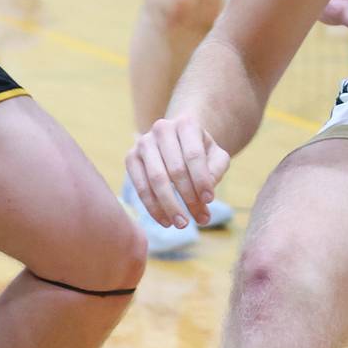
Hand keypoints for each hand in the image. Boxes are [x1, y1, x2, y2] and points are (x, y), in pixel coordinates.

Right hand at [127, 115, 229, 229]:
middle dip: (188, 197)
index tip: (210, 200)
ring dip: (169, 206)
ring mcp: (143, 142)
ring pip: (155, 179)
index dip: (202, 180)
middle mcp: (162, 129)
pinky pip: (140, 186)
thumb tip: (206, 196)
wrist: (177, 139)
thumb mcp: (216, 156)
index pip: (194, 155)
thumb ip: (216, 170)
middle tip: (199, 219)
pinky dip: (152, 207)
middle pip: (175, 170)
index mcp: (186, 123)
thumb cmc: (201, 150)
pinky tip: (165, 220)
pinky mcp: (130, 157)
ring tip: (182, 224)